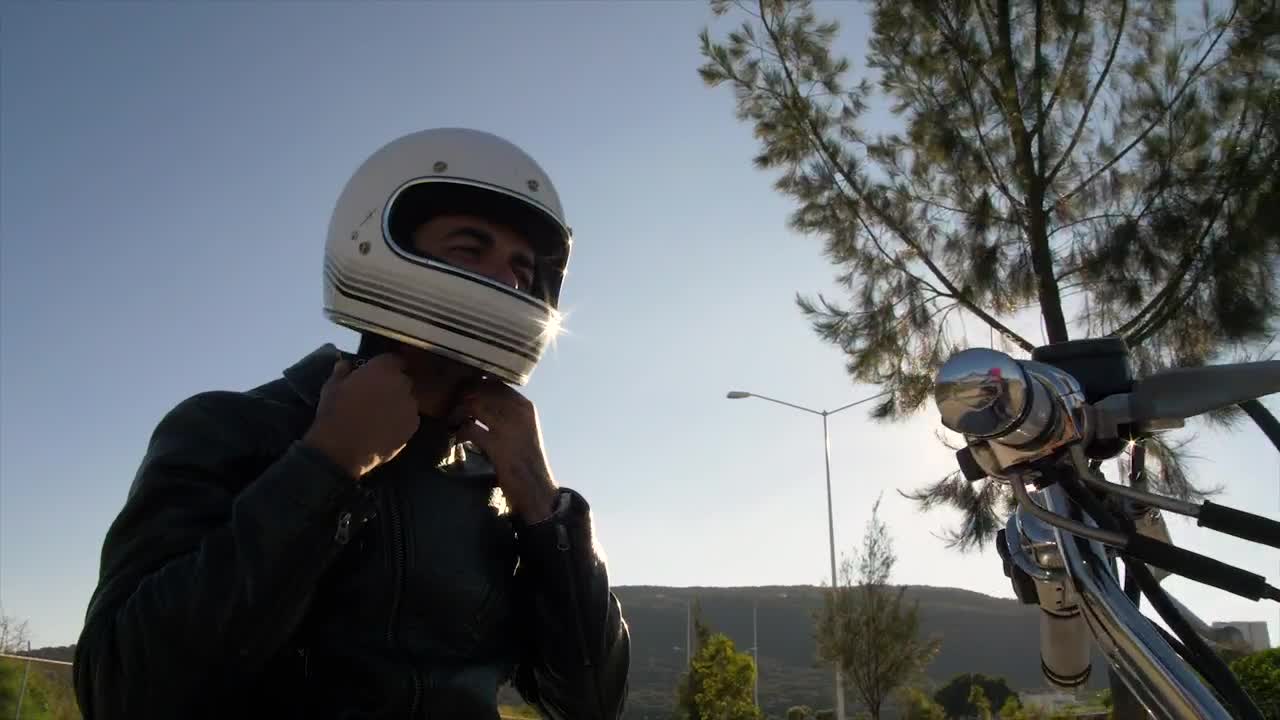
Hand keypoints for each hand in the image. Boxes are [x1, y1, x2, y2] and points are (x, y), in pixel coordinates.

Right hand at [302, 353, 419, 478]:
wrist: (342, 449)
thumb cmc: (334, 414)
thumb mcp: (331, 388)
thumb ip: (342, 372)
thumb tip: (345, 364)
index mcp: (383, 369)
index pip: (393, 359)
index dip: (385, 367)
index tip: (377, 375)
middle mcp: (401, 383)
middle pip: (402, 379)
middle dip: (392, 385)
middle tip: (378, 396)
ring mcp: (410, 405)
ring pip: (407, 399)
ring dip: (398, 403)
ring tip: (381, 416)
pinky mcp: (413, 426)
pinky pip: (410, 418)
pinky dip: (401, 421)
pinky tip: (387, 429)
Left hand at [451, 380, 557, 522]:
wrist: (536, 487)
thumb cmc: (526, 459)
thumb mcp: (524, 429)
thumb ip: (508, 413)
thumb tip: (481, 401)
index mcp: (525, 406)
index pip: (496, 384)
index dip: (476, 386)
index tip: (464, 395)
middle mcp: (518, 412)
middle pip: (482, 391)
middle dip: (463, 398)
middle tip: (455, 410)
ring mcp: (508, 428)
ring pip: (474, 405)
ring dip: (458, 413)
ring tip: (454, 422)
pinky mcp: (497, 445)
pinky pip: (470, 428)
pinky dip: (460, 432)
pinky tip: (459, 439)